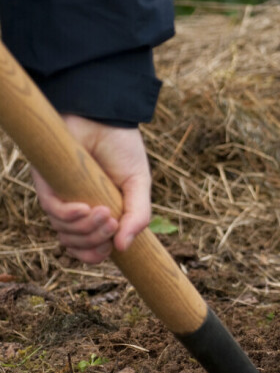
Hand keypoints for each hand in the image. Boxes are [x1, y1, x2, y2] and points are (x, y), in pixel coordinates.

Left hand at [31, 114, 151, 263]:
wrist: (106, 118)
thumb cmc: (123, 149)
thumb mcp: (139, 186)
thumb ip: (138, 216)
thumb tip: (124, 248)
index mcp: (100, 212)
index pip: (90, 247)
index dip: (96, 254)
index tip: (113, 248)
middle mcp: (77, 209)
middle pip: (76, 244)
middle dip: (95, 242)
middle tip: (113, 224)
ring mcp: (61, 197)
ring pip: (63, 231)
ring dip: (86, 229)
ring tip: (105, 212)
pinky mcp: (46, 183)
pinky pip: (52, 210)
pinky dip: (69, 215)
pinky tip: (85, 209)